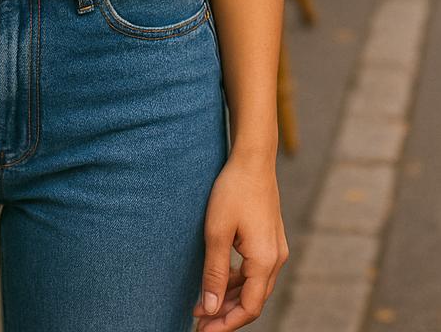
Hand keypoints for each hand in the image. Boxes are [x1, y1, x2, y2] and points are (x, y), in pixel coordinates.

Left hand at [192, 150, 288, 329]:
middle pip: (252, 301)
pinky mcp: (269, 239)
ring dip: (229, 298)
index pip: (248, 308)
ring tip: (202, 305)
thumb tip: (209, 308)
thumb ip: (214, 272)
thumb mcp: (217, 232)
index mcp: (265, 261)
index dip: (226, 324)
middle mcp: (275, 259)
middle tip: (198, 323)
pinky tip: (217, 280)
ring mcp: (275, 249)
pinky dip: (236, 280)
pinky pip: (254, 271)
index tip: (202, 331)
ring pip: (253, 286)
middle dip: (225, 315)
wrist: (253, 159)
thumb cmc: (233, 190)